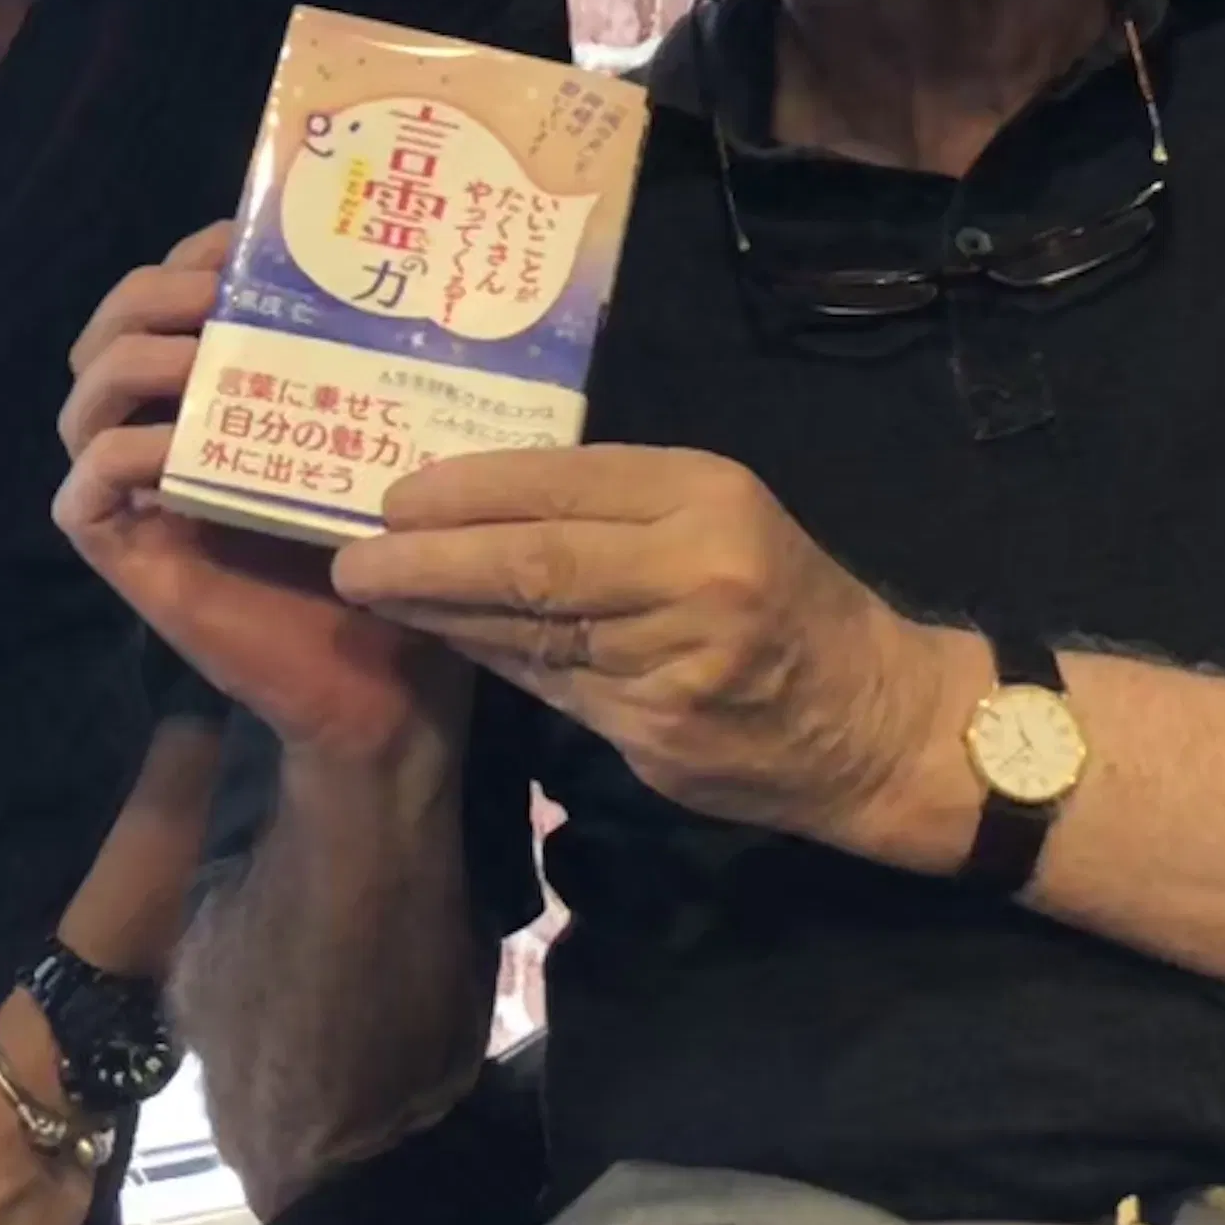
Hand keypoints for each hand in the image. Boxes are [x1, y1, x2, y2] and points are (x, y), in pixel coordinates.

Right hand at [55, 222, 470, 764]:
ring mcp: (139, 494)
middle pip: (110, 332)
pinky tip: (180, 445)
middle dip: (152, 292)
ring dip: (131, 359)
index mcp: (220, 393)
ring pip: (82, 401)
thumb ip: (360, 366)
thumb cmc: (391, 555)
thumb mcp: (379, 437)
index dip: (197, 253)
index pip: (172, 293)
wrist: (386, 683)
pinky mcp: (127, 554)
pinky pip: (87, 486)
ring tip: (199, 354)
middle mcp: (167, 431)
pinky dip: (123, 452)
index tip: (252, 236)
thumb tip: (382, 265)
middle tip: (215, 290)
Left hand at [334, 447, 984, 863]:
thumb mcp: (721, 513)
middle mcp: (692, 575)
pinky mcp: (657, 738)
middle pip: (533, 564)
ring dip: (441, 615)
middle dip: (428, 561)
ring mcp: (675, 664)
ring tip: (375, 592)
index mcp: (707, 498)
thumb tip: (484, 500)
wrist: (871, 721)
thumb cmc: (786, 595)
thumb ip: (617, 504)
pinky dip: (490, 662)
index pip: (562, 486)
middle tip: (353, 558)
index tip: (396, 496)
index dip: (468, 492)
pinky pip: (551, 690)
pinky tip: (443, 642)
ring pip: (529, 633)